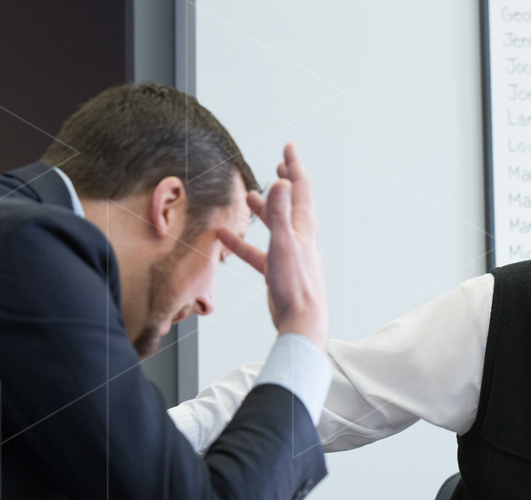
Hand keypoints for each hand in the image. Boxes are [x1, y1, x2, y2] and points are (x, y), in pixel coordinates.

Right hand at [218, 143, 327, 349]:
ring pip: (275, 225)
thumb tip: (282, 181)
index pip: (301, 187)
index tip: (288, 147)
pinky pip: (258, 251)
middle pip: (292, 202)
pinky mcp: (279, 270)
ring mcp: (290, 253)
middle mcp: (300, 236)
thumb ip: (280, 212)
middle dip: (285, 181)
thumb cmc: (296, 285)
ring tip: (250, 198)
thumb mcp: (284, 243)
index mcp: (304, 226)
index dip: (294, 165)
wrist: (302, 320)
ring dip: (264, 209)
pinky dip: (244, 243)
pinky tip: (226, 239)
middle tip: (279, 164)